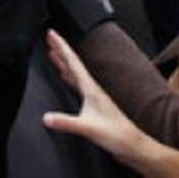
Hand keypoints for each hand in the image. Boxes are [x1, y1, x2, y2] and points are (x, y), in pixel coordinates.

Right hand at [42, 30, 149, 164]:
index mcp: (91, 89)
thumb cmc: (116, 134)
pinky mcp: (93, 105)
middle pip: (72, 64)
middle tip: (49, 37)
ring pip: (74, 73)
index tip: (51, 33)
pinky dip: (68, 77)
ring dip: (63, 61)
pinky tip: (64, 77)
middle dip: (60, 49)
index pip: (72, 62)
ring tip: (53, 52)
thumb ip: (66, 122)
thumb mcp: (88, 128)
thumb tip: (46, 117)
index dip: (61, 46)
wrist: (132, 145)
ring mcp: (93, 96)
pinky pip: (76, 84)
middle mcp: (92, 89)